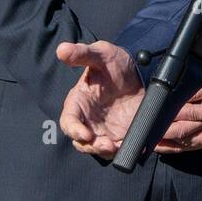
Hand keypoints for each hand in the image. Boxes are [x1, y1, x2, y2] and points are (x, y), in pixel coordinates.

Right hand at [57, 40, 143, 158]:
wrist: (139, 71)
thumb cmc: (114, 62)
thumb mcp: (101, 54)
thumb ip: (82, 54)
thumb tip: (61, 50)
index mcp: (79, 102)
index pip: (69, 121)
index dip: (74, 129)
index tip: (85, 134)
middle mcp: (88, 119)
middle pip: (81, 141)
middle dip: (90, 146)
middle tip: (106, 144)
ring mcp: (104, 129)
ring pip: (97, 148)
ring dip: (105, 151)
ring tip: (117, 146)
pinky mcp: (120, 134)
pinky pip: (118, 148)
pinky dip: (123, 149)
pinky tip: (134, 146)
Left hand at [154, 61, 201, 153]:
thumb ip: (194, 86)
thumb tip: (173, 90)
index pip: (187, 105)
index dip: (171, 108)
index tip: (155, 110)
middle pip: (184, 124)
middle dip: (164, 126)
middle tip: (146, 126)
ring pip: (184, 138)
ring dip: (166, 138)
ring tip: (149, 138)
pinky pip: (189, 147)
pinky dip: (174, 148)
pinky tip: (160, 147)